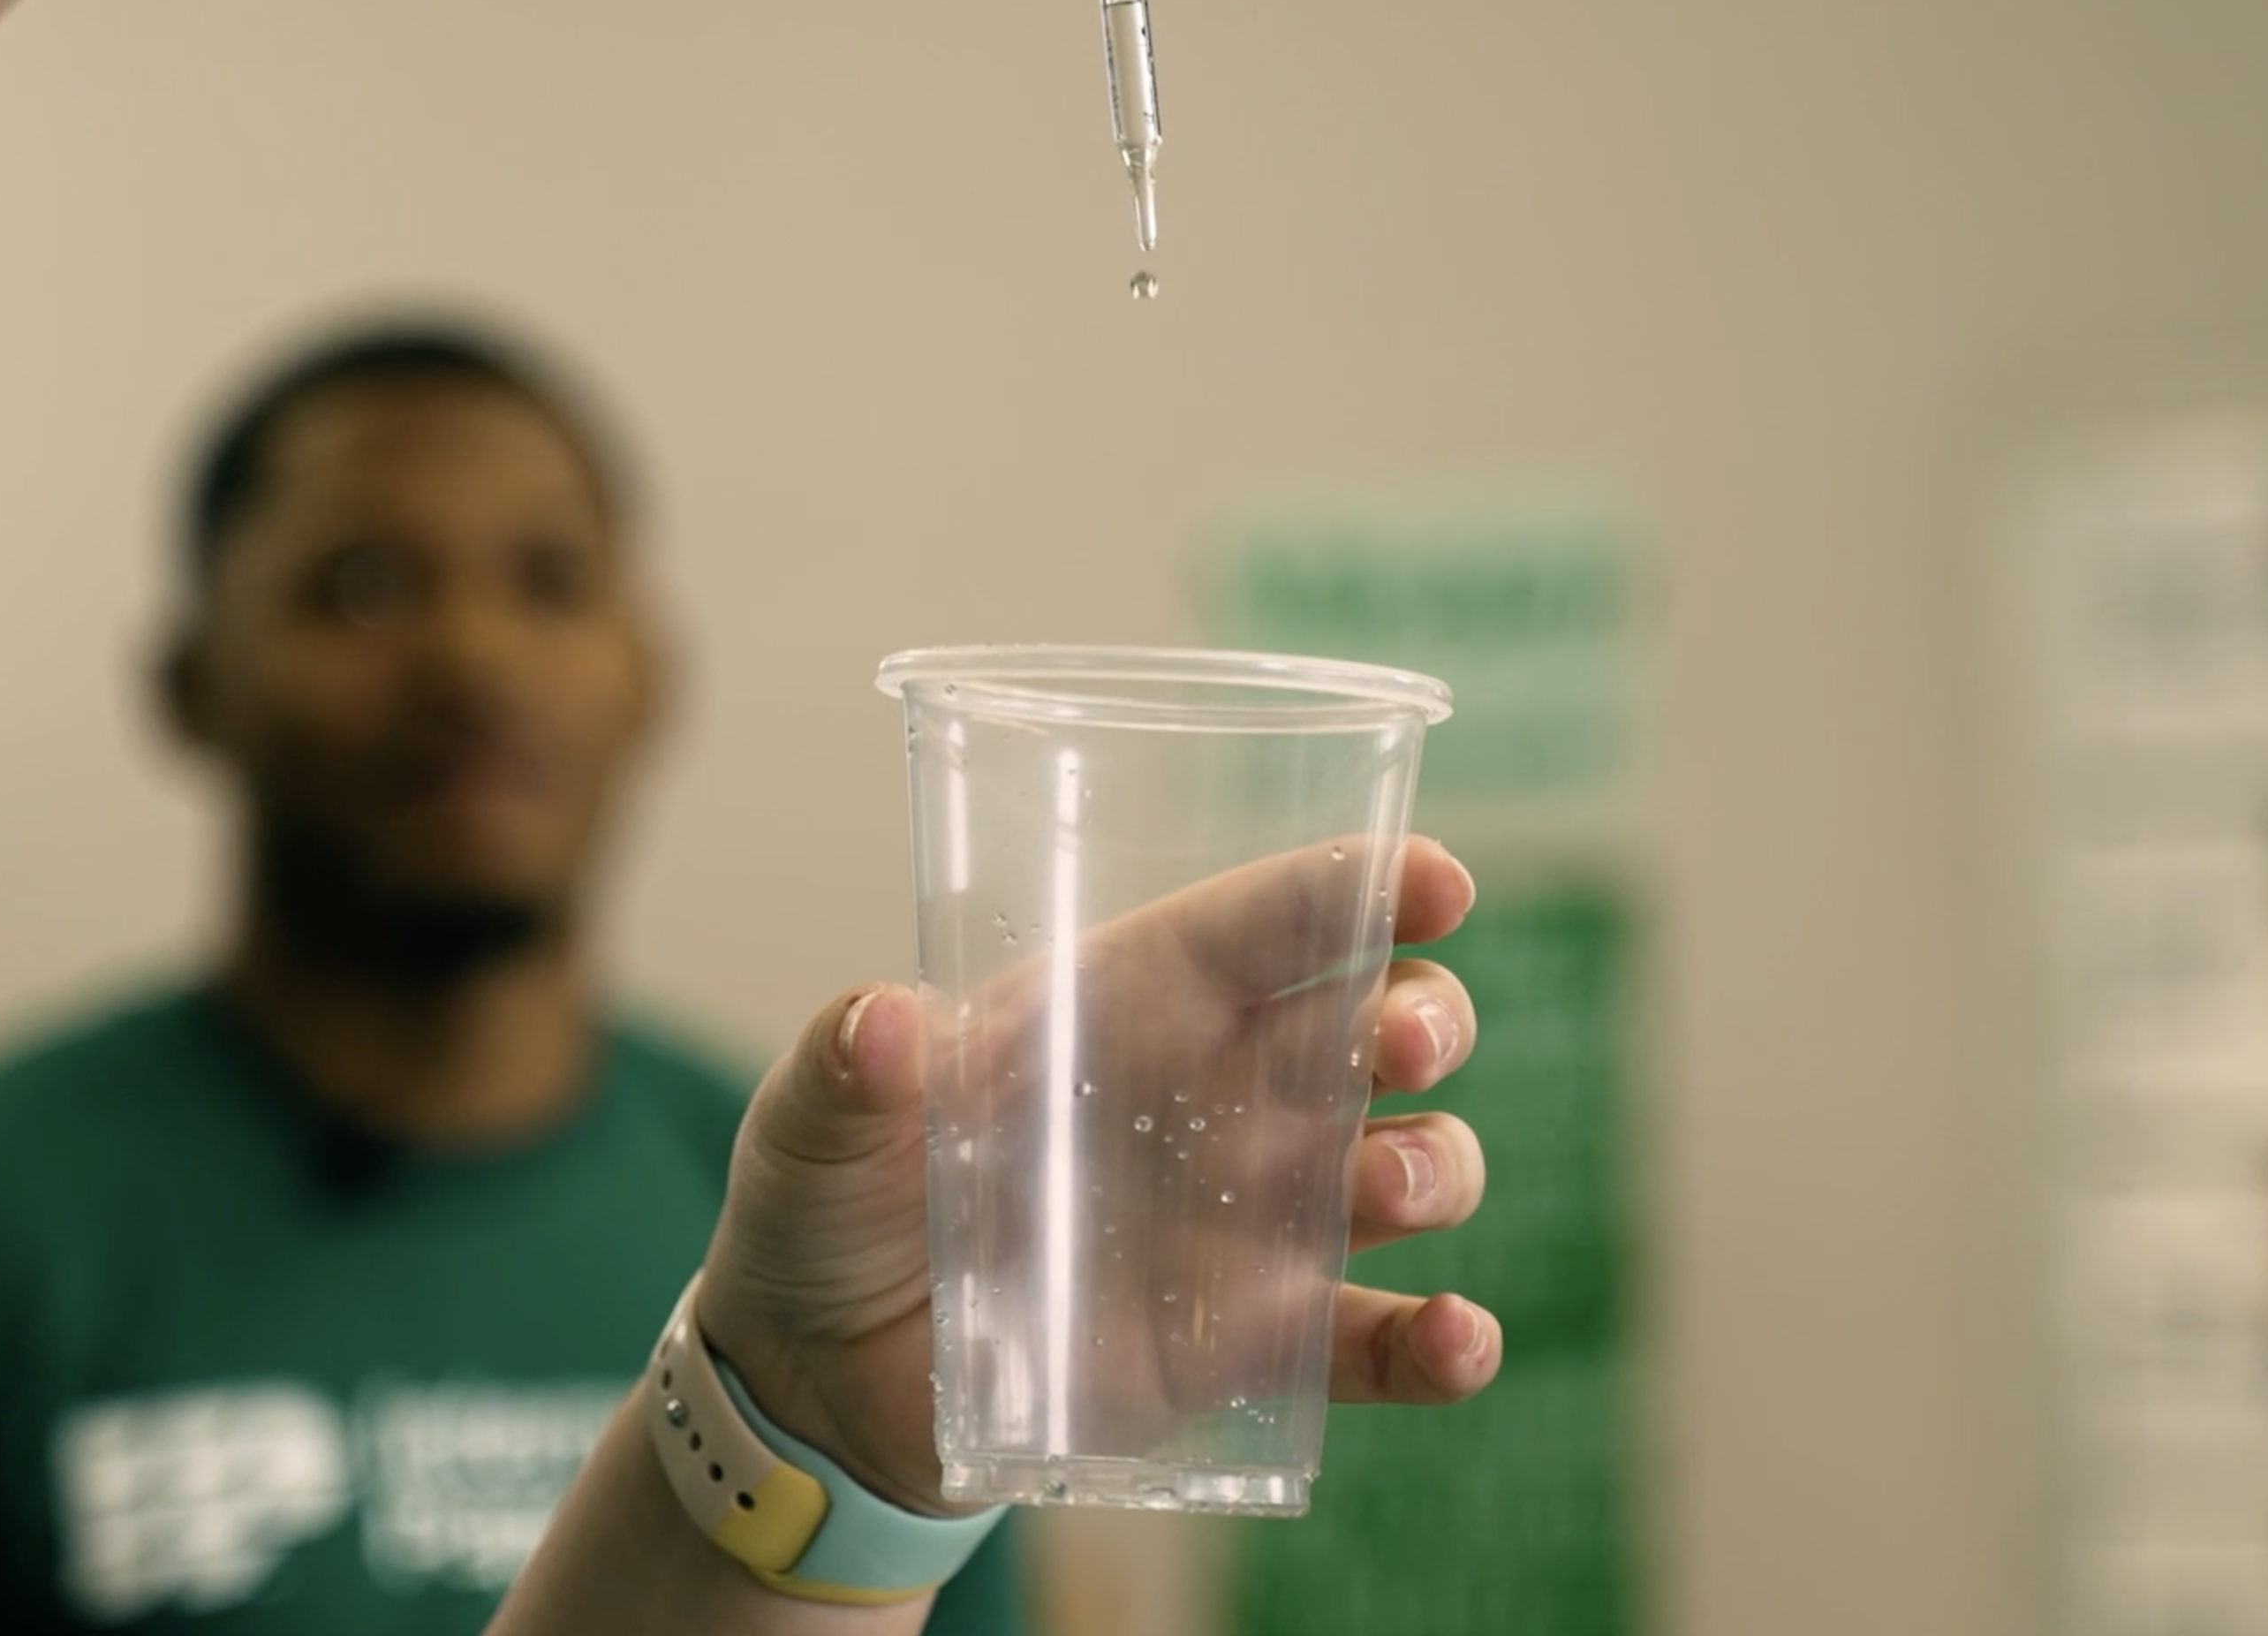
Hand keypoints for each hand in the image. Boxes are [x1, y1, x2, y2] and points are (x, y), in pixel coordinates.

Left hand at [692, 834, 1500, 1513]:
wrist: (819, 1388)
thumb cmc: (825, 1211)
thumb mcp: (807, 1129)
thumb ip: (843, 1072)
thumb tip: (883, 1024)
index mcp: (1129, 1004)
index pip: (1269, 923)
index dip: (1365, 885)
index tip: (1436, 879)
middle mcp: (1218, 1099)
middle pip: (1373, 1027)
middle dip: (1423, 1016)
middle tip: (1403, 1042)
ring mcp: (1249, 1223)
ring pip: (1403, 1165)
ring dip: (1434, 1163)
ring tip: (1389, 1188)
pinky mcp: (1250, 1348)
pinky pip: (1377, 1341)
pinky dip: (1440, 1344)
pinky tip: (1460, 1342)